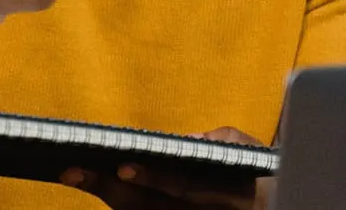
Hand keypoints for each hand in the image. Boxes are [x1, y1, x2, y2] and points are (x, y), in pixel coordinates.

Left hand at [60, 127, 274, 209]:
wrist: (273, 200)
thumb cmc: (257, 169)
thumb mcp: (245, 150)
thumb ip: (218, 142)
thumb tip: (185, 142)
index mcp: (225, 194)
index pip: (182, 187)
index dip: (152, 177)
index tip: (122, 165)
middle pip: (147, 208)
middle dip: (107, 189)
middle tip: (72, 170)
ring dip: (106, 197)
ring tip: (76, 173)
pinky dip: (120, 204)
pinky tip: (97, 186)